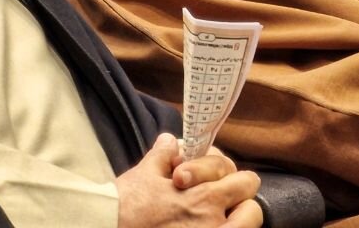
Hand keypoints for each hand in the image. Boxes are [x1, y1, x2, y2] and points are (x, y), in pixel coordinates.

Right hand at [117, 133, 262, 227]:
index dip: (234, 179)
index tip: (220, 182)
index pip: (246, 182)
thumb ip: (164, 154)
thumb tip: (170, 140)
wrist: (105, 227)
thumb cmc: (125, 205)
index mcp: (204, 196)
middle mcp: (212, 223)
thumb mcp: (145, 173)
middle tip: (223, 204)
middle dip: (241, 204)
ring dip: (234, 223)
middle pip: (252, 211)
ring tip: (217, 220)